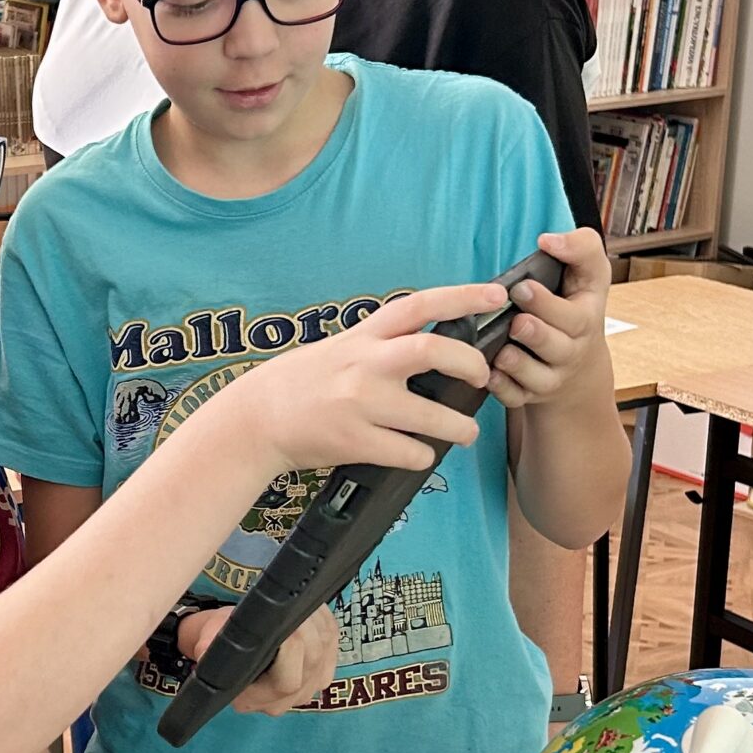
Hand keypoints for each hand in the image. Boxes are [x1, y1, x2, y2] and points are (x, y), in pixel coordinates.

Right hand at [179, 602, 336, 715]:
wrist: (227, 645)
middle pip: (311, 666)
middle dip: (306, 631)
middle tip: (291, 607)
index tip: (282, 624)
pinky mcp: (321, 672)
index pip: (287, 683)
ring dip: (317, 624)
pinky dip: (325, 624)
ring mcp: (305, 689)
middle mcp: (282, 701)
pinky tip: (311, 611)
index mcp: (253, 698)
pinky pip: (333, 647)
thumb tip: (206, 649)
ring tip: (298, 604)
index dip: (291, 651)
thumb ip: (207, 647)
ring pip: (325, 654)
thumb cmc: (217, 641)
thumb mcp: (206, 641)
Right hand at [227, 281, 504, 476]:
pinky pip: (408, 452)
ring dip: (461, 427)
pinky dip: (424, 457)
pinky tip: (421, 454)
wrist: (254, 420)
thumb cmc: (300, 384)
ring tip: (467, 431)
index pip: (419, 305)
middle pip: (435, 350)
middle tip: (483, 377)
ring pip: (433, 415)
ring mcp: (360, 404)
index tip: (497, 295)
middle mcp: (364, 364)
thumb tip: (431, 345)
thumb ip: (380, 344)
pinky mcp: (354, 441)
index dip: (463, 295)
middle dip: (472, 363)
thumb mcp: (339, 349)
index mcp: (363, 337)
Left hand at [491, 229, 613, 410]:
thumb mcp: (590, 273)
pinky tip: (489, 373)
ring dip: (516, 362)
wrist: (579, 364)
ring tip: (501, 349)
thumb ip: (580, 247)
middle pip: (556, 346)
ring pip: (536, 376)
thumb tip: (550, 239)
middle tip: (515, 320)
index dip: (547, 302)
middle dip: (534, 332)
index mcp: (586, 318)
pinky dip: (501, 388)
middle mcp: (571, 350)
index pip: (574, 314)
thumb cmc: (576, 307)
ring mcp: (551, 376)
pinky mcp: (529, 395)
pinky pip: (515, 397)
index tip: (523, 285)